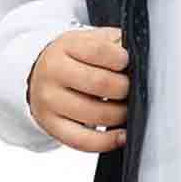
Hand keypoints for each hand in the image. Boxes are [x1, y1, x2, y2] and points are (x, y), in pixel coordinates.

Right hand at [27, 25, 128, 151]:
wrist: (41, 74)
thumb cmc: (75, 58)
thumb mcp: (91, 40)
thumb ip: (114, 44)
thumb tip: (139, 60)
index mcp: (66, 46)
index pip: (99, 51)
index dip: (121, 59)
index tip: (128, 63)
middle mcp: (53, 73)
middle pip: (100, 83)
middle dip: (124, 89)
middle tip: (131, 89)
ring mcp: (49, 101)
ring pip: (95, 114)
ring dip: (120, 114)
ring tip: (127, 109)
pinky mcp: (51, 126)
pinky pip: (82, 140)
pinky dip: (107, 141)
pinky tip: (121, 135)